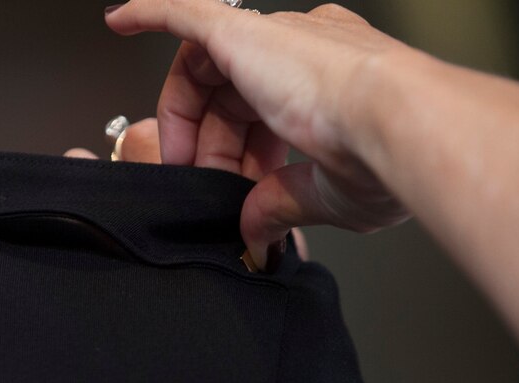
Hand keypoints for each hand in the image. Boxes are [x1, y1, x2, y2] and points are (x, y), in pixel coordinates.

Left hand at [105, 1, 411, 269]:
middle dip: (211, 148)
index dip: (244, 158)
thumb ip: (283, 202)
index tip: (236, 193)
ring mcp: (274, 38)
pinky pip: (183, 11)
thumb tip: (256, 225)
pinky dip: (150, 10)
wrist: (398, 124)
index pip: (269, 115)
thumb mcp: (327, 193)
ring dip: (181, 115)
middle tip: (196, 186)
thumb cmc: (386, 158)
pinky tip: (119, 21)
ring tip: (168, 159)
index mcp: (333, 85)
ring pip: (206, 65)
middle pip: (233, 95)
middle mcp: (305, 52)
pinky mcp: (243, 33)